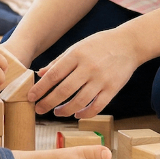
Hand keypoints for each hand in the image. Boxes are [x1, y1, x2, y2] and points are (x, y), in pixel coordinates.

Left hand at [26, 28, 140, 118]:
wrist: (128, 44)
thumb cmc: (99, 44)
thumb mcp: (77, 47)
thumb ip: (58, 61)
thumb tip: (40, 73)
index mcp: (76, 55)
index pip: (54, 75)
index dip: (41, 88)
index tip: (31, 97)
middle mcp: (88, 68)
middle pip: (64, 90)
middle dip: (48, 102)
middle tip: (39, 110)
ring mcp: (101, 79)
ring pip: (79, 101)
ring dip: (65, 110)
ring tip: (57, 112)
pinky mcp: (113, 89)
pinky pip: (97, 107)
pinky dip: (85, 114)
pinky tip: (77, 114)